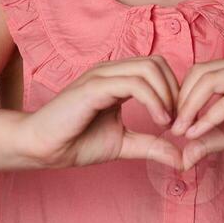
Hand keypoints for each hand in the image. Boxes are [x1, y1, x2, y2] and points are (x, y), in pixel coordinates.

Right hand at [22, 57, 182, 170]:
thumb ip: (152, 146)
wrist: (41, 148)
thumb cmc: (75, 142)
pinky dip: (154, 101)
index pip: (157, 69)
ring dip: (167, 96)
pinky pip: (134, 84)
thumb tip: (182, 159)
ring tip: (167, 123)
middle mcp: (110, 71)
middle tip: (176, 121)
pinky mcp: (94, 87)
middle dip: (175, 91)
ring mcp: (101, 76)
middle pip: (158, 63)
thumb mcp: (124, 144)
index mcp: (117, 79)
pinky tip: (159, 122)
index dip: (174, 92)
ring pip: (149, 68)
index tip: (176, 122)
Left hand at [168, 57, 223, 170]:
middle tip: (172, 129)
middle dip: (180, 101)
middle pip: (199, 74)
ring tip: (182, 132)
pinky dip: (209, 118)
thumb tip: (184, 155)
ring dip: (190, 108)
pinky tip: (199, 134)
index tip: (174, 124)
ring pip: (210, 81)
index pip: (199, 73)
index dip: (182, 96)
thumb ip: (214, 139)